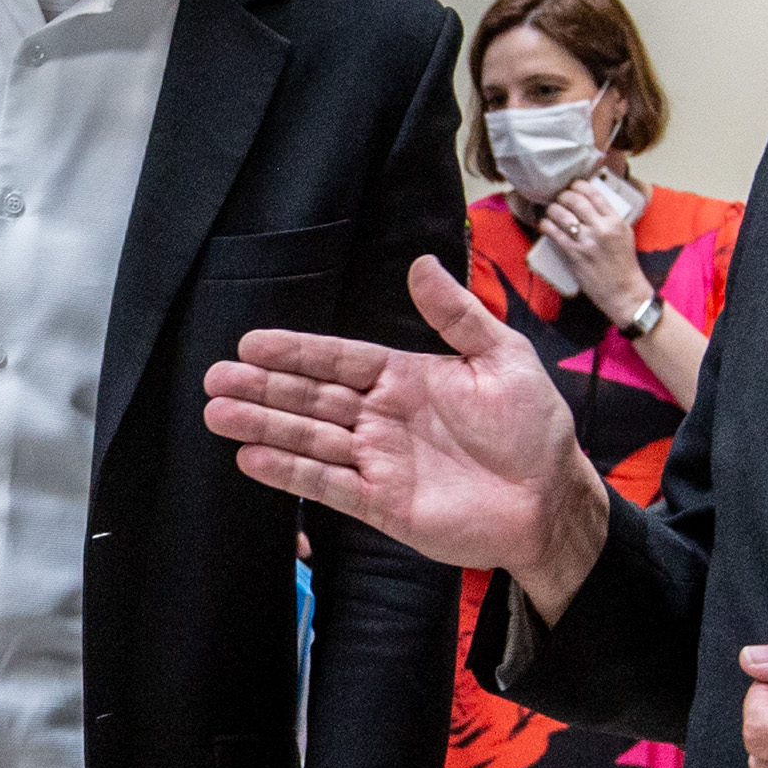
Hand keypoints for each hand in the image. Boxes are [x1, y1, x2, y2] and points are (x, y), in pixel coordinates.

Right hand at [206, 255, 616, 616]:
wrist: (552, 501)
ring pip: (310, 439)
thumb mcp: (503, 357)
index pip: (339, 359)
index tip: (252, 341)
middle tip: (215, 377)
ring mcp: (379, 461)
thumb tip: (421, 264)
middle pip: (311, 398)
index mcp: (406, 378)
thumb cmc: (535, 429)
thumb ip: (457, 315)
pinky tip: (252, 458)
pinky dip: (290, 473)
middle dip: (263, 387)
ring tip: (218, 413)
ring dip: (263, 426)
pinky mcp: (382, 503)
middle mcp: (383, 417)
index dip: (296, 351)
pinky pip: (327, 485)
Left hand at [539, 181, 650, 323]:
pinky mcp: (574, 255)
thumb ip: (610, 218)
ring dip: (552, 209)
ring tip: (551, 210)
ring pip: (562, 215)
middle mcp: (601, 229)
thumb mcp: (624, 234)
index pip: (594, 194)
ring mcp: (587, 242)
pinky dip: (546, 225)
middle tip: (559, 198)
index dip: (579, 185)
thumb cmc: (623, 263)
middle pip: (576, 201)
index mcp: (615, 222)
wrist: (623, 290)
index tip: (572, 185)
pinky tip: (544, 224)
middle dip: (563, 196)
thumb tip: (591, 203)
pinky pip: (555, 233)